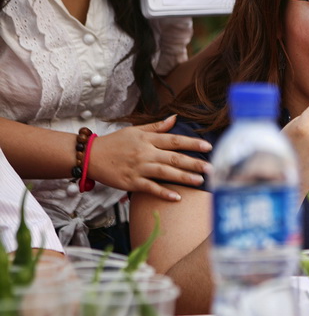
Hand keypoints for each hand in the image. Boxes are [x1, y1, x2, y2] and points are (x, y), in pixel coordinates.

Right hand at [88, 115, 212, 200]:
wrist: (90, 156)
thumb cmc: (115, 143)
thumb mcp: (135, 130)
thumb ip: (156, 127)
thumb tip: (175, 118)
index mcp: (147, 140)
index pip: (174, 140)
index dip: (192, 143)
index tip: (208, 146)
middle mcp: (145, 153)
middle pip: (173, 158)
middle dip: (194, 163)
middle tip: (212, 168)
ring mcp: (138, 168)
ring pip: (165, 173)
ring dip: (184, 177)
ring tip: (200, 181)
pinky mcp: (131, 182)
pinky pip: (150, 188)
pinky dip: (163, 193)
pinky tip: (177, 197)